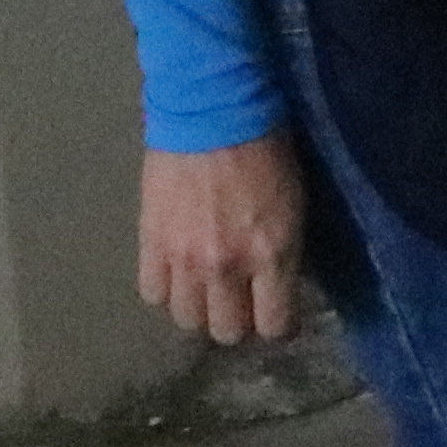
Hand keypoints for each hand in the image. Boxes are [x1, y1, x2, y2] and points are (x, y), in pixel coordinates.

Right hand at [139, 134, 308, 347]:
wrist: (214, 115)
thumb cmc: (268, 150)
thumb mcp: (296, 204)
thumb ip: (284, 251)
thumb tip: (278, 284)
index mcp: (273, 254)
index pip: (274, 324)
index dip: (278, 327)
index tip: (278, 317)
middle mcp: (227, 268)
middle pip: (226, 331)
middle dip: (237, 323)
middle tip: (242, 304)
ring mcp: (184, 260)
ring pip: (186, 319)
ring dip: (200, 309)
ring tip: (208, 290)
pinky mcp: (150, 245)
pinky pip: (152, 293)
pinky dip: (166, 289)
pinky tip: (177, 273)